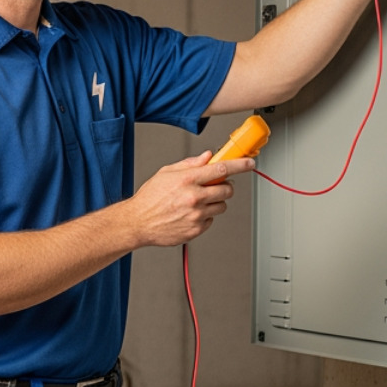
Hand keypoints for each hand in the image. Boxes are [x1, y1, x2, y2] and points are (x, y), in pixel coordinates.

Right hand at [125, 151, 256, 246]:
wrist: (138, 222)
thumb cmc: (149, 198)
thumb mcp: (166, 173)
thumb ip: (189, 164)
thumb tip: (207, 157)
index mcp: (187, 180)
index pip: (221, 168)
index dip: (239, 165)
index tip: (248, 163)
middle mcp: (194, 197)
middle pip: (227, 189)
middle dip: (224, 186)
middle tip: (214, 186)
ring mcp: (196, 215)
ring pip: (222, 206)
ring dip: (215, 202)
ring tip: (198, 202)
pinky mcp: (196, 229)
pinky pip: (211, 220)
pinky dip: (205, 216)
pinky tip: (190, 213)